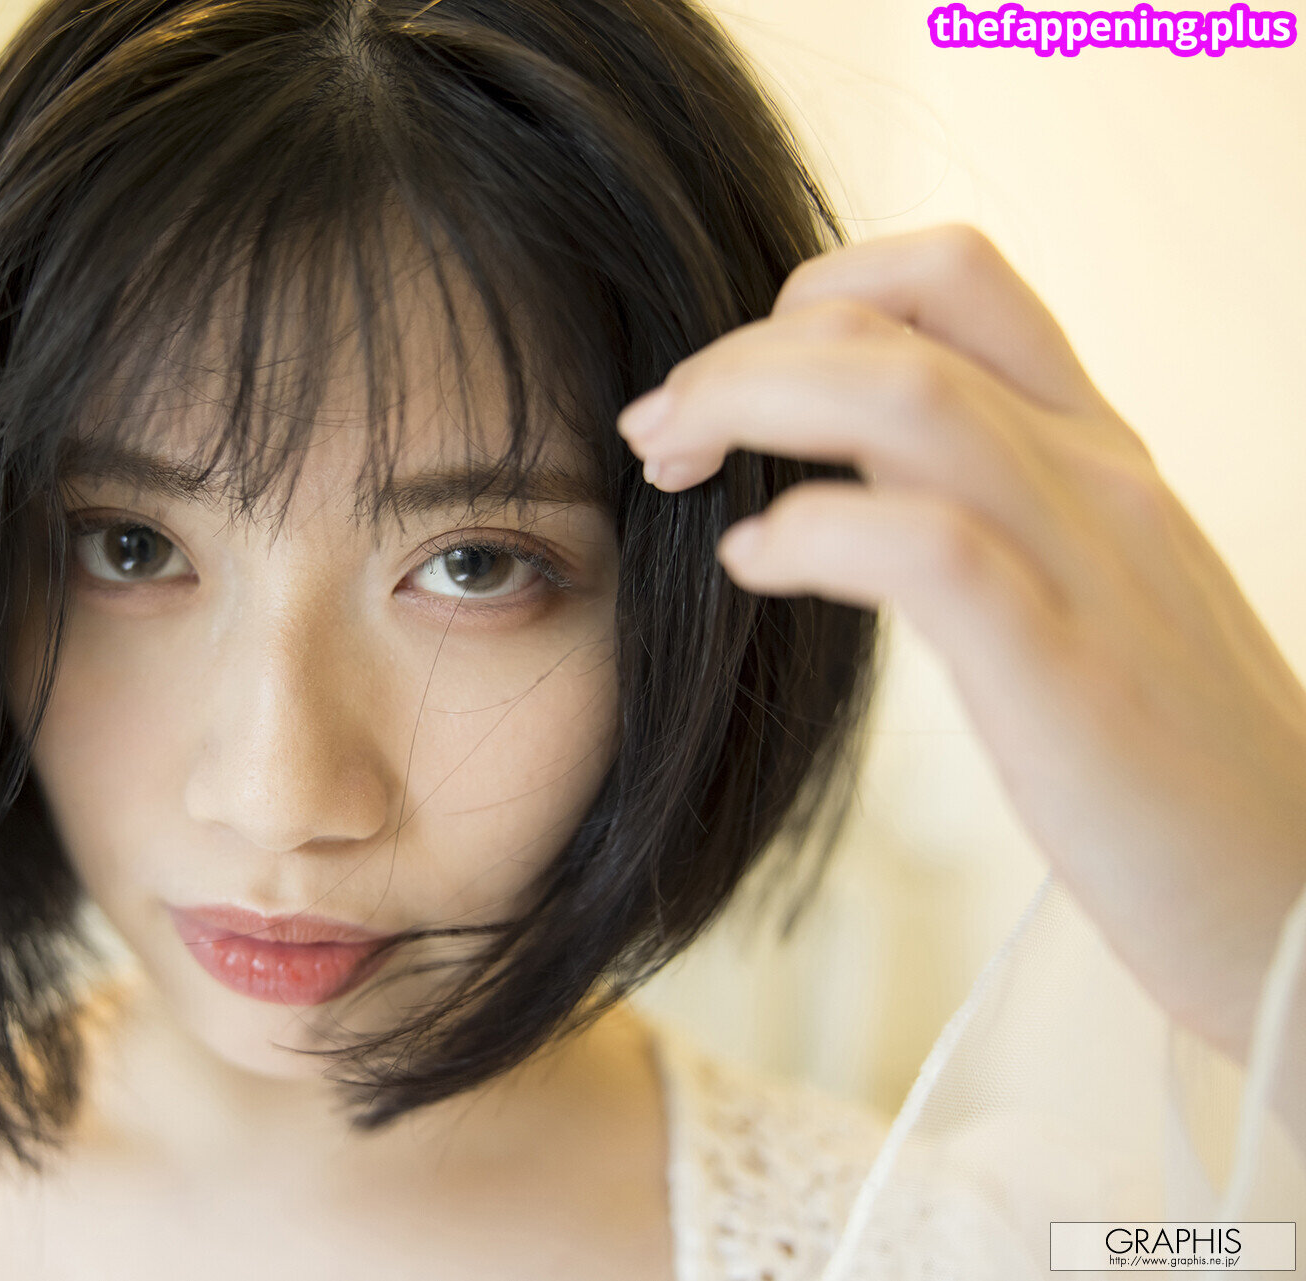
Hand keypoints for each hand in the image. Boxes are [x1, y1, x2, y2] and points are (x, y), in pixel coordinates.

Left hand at [616, 223, 1305, 1075]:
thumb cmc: (1173, 762)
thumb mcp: (1083, 594)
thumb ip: (980, 512)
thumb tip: (837, 483)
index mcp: (1094, 452)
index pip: (952, 279)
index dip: (814, 295)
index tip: (733, 383)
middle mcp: (1097, 478)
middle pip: (896, 325)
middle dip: (741, 351)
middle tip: (655, 426)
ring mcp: (1092, 566)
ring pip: (907, 400)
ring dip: (754, 403)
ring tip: (674, 460)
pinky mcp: (1073, 679)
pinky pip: (930, 553)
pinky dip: (816, 536)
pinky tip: (751, 565)